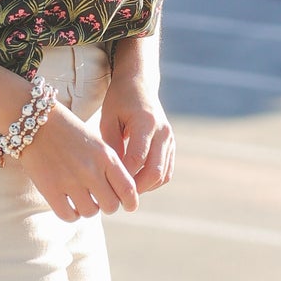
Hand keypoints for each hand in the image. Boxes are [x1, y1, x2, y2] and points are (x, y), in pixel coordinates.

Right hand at [17, 100, 139, 221]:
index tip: (128, 206)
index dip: (131, 202)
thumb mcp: (96, 143)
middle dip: (107, 205)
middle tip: (99, 200)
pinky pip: (68, 215)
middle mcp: (91, 170)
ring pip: (90, 212)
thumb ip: (109, 166)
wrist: (36, 122)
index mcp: (106, 156)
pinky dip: (71, 214)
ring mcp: (70, 181)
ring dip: (88, 209)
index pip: (128, 189)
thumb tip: (119, 194)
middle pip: (111, 205)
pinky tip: (68, 205)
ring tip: (81, 199)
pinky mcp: (50, 189)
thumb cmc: (68, 132)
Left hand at [99, 76, 173, 192]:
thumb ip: (111, 144)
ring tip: (126, 190)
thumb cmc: (120, 100)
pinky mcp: (171, 145)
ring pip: (163, 175)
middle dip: (136, 188)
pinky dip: (153, 181)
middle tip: (118, 196)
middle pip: (154, 171)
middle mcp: (163, 132)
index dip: (124, 176)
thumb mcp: (108, 118)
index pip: (137, 159)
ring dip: (145, 187)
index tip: (108, 185)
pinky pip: (166, 171)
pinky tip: (136, 182)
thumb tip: (112, 173)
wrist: (140, 84)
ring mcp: (170, 139)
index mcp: (146, 123)